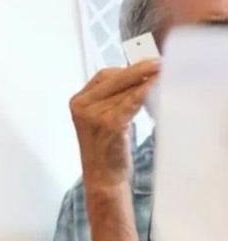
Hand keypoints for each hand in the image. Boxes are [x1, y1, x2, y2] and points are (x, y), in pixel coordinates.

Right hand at [69, 59, 159, 190]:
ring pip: (125, 89)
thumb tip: (139, 76)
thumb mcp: (102, 118)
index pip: (104, 76)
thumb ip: (112, 98)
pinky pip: (131, 101)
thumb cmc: (106, 149)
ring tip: (163, 75)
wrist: (102, 177)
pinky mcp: (109, 124)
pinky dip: (146, 91)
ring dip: (146, 81)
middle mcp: (82, 106)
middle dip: (139, 70)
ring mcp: (94, 115)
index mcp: (77, 102)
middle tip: (159, 63)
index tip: (148, 65)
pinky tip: (156, 85)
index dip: (127, 69)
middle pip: (114, 79)